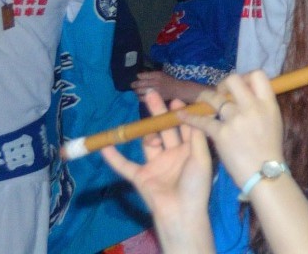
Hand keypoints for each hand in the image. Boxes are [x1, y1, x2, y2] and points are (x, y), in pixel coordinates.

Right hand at [98, 86, 216, 227]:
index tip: (174, 100)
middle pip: (164, 130)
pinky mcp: (140, 177)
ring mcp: (156, 165)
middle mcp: (173, 155)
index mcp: (190, 150)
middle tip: (152, 95)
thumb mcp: (201, 157)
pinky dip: (114, 158)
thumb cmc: (196, 184)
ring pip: (147, 143)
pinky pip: (124, 166)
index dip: (179, 114)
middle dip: (158, 114)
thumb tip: (192, 114)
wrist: (181, 212)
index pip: (184, 127)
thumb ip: (196, 136)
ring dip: (142, 131)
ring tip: (139, 117)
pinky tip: (106, 146)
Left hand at [132, 71, 186, 105]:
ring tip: (136, 90)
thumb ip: (151, 74)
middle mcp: (156, 82)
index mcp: (157, 75)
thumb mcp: (161, 74)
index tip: (137, 77)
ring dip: (136, 91)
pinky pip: (142, 98)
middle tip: (132, 85)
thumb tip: (139, 75)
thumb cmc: (168, 81)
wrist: (177, 89)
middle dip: (134, 84)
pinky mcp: (154, 98)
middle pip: (140, 83)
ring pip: (140, 91)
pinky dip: (139, 97)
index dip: (138, 76)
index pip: (143, 75)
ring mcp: (155, 90)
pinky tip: (140, 96)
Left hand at [198, 71, 285, 187]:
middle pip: (234, 80)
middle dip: (224, 84)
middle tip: (221, 93)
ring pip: (214, 97)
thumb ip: (261, 107)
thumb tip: (250, 96)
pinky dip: (189, 117)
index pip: (258, 75)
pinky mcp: (221, 133)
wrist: (264, 172)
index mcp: (268, 103)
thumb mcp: (274, 122)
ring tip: (201, 100)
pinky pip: (202, 120)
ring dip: (205, 97)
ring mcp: (235, 119)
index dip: (246, 76)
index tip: (240, 86)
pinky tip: (181, 116)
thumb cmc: (270, 149)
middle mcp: (252, 106)